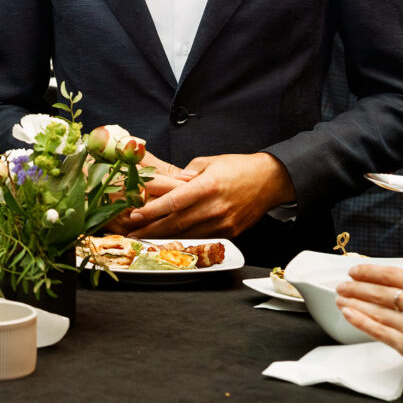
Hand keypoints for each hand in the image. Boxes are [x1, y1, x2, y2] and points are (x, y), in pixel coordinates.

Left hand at [119, 152, 293, 238]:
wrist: (271, 180)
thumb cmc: (239, 168)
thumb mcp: (210, 161)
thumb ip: (187, 172)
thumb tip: (171, 182)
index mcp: (207, 186)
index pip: (173, 202)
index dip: (152, 211)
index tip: (135, 216)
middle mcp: (214, 207)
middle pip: (176, 223)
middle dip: (151, 230)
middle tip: (132, 234)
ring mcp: (223, 222)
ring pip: (187, 235)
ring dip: (164, 238)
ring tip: (145, 239)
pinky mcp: (230, 232)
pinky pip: (202, 239)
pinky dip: (185, 240)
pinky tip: (171, 241)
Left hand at [336, 264, 402, 402]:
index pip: (393, 274)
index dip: (370, 271)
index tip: (357, 271)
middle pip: (379, 290)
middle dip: (355, 287)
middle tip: (343, 285)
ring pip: (374, 309)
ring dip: (353, 302)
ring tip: (341, 298)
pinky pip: (377, 330)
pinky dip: (360, 320)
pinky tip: (348, 314)